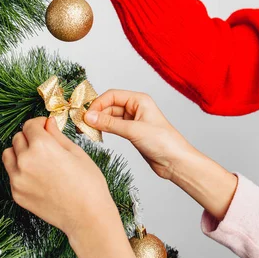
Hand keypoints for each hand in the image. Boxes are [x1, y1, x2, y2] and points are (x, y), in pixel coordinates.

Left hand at [2, 117, 136, 257]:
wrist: (87, 216)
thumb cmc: (88, 185)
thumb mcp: (76, 152)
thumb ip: (57, 135)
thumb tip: (48, 123)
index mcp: (42, 147)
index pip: (29, 125)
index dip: (38, 123)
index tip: (45, 126)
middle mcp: (25, 161)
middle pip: (17, 138)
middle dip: (30, 136)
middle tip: (44, 143)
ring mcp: (18, 179)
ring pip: (9, 155)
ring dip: (20, 152)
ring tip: (37, 158)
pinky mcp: (17, 194)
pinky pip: (12, 174)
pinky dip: (20, 170)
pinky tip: (38, 175)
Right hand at [84, 90, 238, 219]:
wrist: (175, 162)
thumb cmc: (163, 142)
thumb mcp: (133, 131)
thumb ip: (110, 124)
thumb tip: (88, 117)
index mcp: (139, 100)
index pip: (112, 95)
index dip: (97, 104)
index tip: (86, 115)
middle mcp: (136, 107)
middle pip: (109, 105)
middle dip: (96, 113)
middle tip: (83, 125)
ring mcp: (133, 120)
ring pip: (110, 116)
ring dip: (99, 122)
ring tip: (88, 131)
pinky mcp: (132, 132)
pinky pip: (113, 127)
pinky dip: (105, 129)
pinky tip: (97, 134)